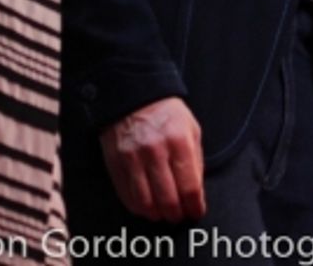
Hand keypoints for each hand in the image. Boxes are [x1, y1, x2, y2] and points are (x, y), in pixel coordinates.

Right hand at [100, 96, 205, 222]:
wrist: (133, 97)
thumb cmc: (167, 114)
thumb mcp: (191, 129)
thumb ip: (195, 160)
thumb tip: (196, 192)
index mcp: (179, 141)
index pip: (190, 187)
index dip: (195, 206)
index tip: (196, 211)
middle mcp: (155, 151)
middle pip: (168, 199)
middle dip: (177, 214)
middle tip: (180, 216)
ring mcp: (133, 158)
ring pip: (146, 203)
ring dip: (157, 215)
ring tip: (163, 214)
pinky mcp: (116, 163)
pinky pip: (127, 196)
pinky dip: (138, 208)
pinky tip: (147, 207)